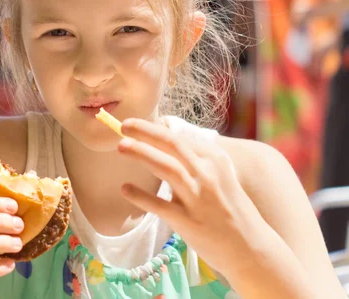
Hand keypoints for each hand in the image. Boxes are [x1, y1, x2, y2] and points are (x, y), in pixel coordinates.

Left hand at [118, 118, 274, 277]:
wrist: (252, 250)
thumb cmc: (230, 211)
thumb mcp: (219, 177)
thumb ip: (195, 161)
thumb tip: (163, 144)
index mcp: (215, 159)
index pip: (179, 137)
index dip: (153, 129)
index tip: (134, 124)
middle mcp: (208, 174)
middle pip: (172, 145)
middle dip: (145, 132)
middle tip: (123, 125)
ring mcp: (199, 198)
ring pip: (167, 168)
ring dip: (142, 153)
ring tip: (120, 146)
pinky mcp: (189, 222)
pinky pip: (160, 206)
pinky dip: (141, 196)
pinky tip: (124, 189)